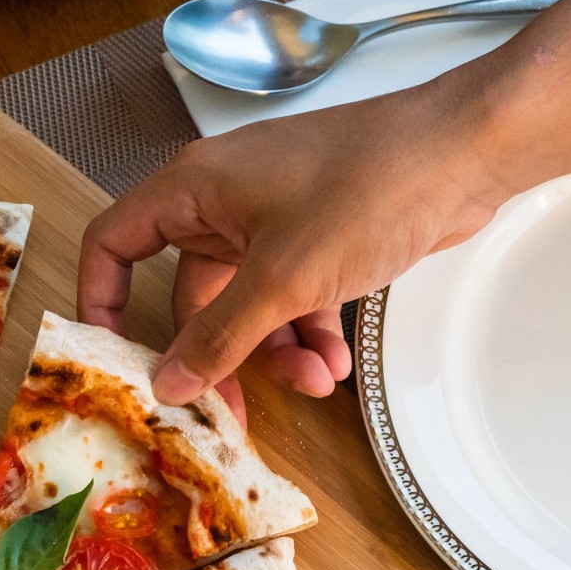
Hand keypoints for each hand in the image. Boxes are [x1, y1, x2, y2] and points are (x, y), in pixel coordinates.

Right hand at [78, 84, 495, 415]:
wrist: (468, 154)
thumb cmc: (369, 189)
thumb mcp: (281, 280)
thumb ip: (218, 339)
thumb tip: (168, 385)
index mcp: (193, 190)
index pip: (114, 243)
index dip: (102, 302)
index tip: (116, 361)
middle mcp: (223, 202)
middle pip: (189, 297)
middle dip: (218, 356)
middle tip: (228, 414)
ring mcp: (271, 220)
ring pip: (246, 308)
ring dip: (275, 353)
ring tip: (316, 380)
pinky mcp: (314, 238)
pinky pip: (289, 301)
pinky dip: (308, 334)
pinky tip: (337, 364)